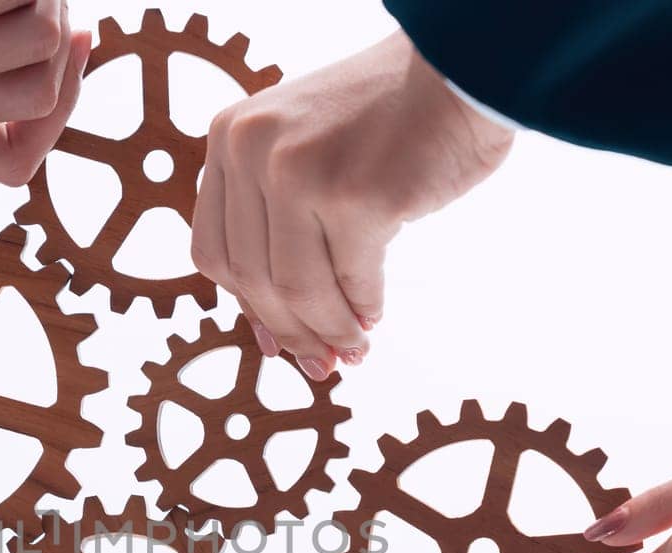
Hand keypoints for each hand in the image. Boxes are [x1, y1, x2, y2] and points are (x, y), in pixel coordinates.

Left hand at [191, 32, 512, 381]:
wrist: (458, 70)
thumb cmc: (385, 118)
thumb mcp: (301, 152)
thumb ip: (273, 224)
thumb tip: (272, 336)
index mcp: (229, 138)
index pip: (214, 250)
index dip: (245, 307)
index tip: (277, 339)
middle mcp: (253, 150)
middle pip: (252, 278)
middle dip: (290, 332)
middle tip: (322, 362)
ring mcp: (300, 171)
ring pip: (298, 288)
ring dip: (328, 330)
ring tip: (353, 348)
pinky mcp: (355, 195)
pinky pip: (351, 279)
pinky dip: (362, 306)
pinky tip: (373, 314)